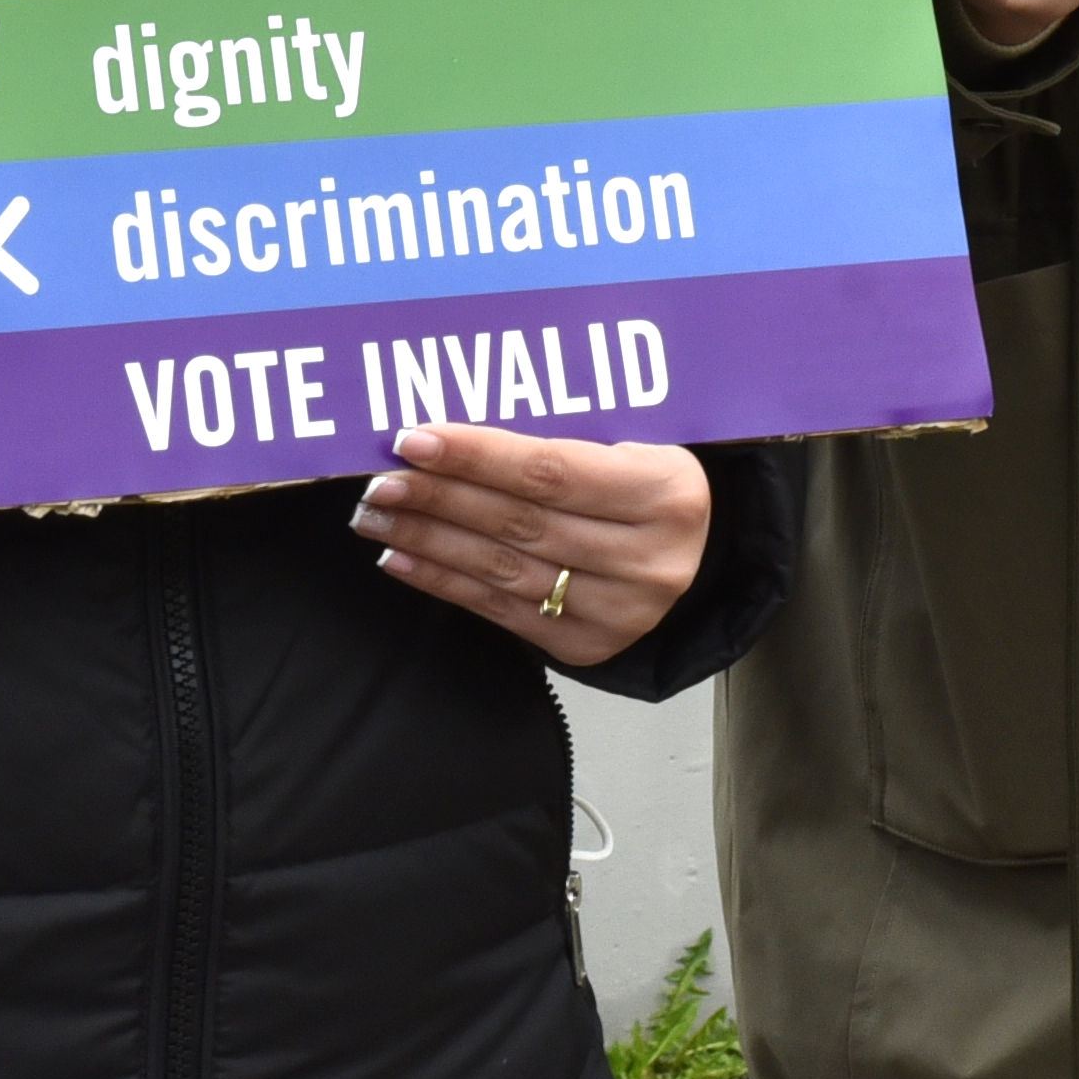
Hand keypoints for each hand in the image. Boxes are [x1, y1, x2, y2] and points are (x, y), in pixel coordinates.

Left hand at [354, 426, 711, 666]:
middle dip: (438, 498)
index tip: (414, 439)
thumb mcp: (634, 440)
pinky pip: (501, 611)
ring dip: (427, 541)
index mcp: (666, 492)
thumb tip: (449, 432)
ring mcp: (620, 611)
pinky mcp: (590, 646)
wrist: (702, 551)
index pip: (551, 472)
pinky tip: (402, 558)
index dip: (477, 456)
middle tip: (378, 480)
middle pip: (519, 524)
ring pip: (502, 570)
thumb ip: (559, 437)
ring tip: (375, 515)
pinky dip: (444, 582)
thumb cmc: (652, 479)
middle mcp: (648, 560)